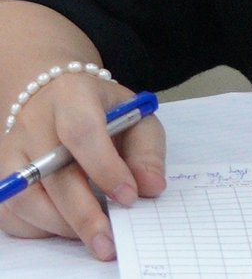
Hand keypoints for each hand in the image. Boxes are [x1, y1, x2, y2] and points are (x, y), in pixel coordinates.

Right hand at [0, 75, 163, 261]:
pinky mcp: (2, 177)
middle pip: (52, 174)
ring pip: (24, 199)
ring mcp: (11, 152)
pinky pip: (10, 214)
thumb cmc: (100, 109)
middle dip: (83, 214)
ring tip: (93, 235)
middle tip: (108, 240)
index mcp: (72, 97)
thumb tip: (151, 187)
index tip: (128, 197)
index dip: (105, 167)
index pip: (82, 132)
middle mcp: (33, 124)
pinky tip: (67, 227)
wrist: (55, 96)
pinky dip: (38, 228)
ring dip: (60, 225)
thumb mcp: (134, 115)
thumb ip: (146, 150)